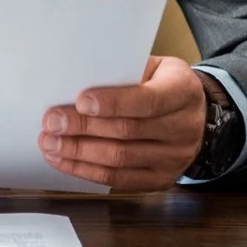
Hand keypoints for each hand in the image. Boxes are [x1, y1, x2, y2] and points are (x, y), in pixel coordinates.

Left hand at [38, 56, 206, 191]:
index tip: (80, 101)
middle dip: (84, 129)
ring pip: (120, 159)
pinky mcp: (161, 179)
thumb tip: (78, 82)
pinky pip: (119, 180)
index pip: (147, 100)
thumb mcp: (154, 66)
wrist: (196, 114)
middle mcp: (183, 128)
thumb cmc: (164, 83)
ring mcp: (174, 158)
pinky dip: (87, 171)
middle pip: (127, 132)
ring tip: (50, 143)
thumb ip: (123, 73)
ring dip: (79, 153)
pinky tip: (64, 161)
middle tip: (52, 123)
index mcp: (183, 92)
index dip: (112, 103)